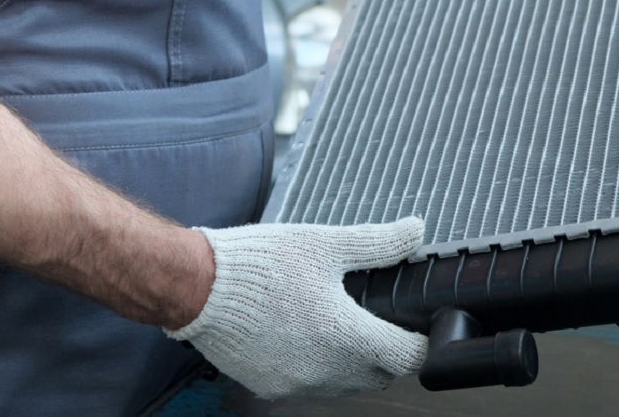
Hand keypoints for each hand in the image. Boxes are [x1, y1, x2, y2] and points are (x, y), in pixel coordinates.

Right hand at [164, 217, 427, 398]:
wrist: (198, 287)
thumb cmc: (259, 264)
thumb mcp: (324, 243)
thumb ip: (377, 242)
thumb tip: (416, 230)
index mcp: (347, 335)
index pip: (409, 357)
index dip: (419, 341)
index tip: (415, 325)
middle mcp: (326, 370)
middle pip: (380, 374)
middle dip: (386, 351)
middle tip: (375, 318)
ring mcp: (298, 384)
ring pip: (345, 384)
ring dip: (351, 362)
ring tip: (335, 324)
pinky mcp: (271, 387)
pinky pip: (310, 385)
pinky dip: (316, 367)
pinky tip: (302, 336)